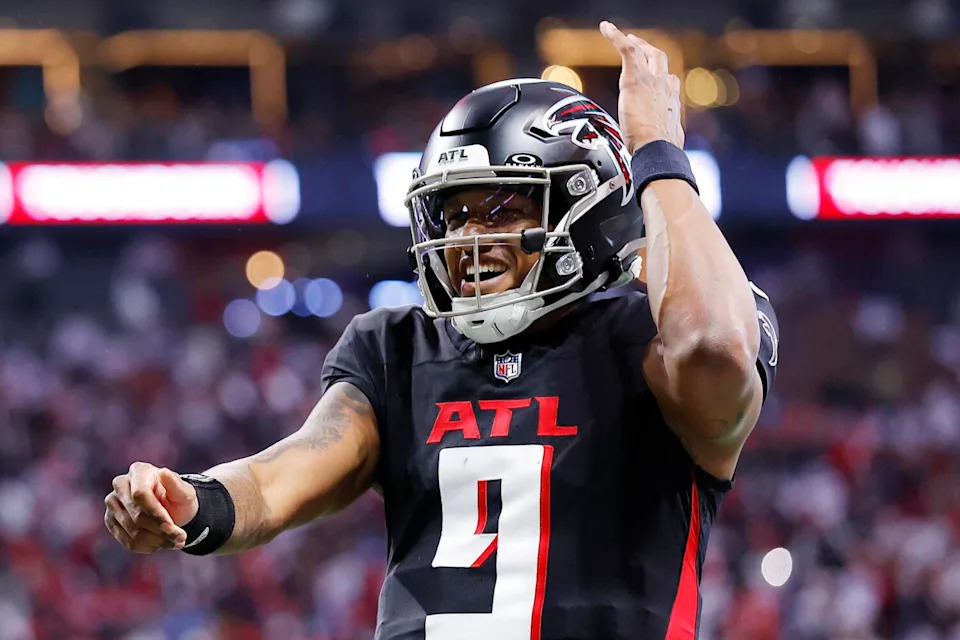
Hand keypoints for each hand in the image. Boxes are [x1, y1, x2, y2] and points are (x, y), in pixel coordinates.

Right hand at [104, 462, 197, 553]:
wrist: (171, 510)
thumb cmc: (178, 498)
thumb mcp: (184, 492)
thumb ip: (176, 484)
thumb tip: (164, 472)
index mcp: (139, 471)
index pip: (140, 495)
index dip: (156, 513)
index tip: (172, 526)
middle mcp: (121, 484)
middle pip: (136, 515)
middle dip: (160, 530)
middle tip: (181, 538)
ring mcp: (112, 503)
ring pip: (132, 530)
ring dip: (157, 541)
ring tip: (175, 542)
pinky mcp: (110, 521)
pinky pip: (126, 540)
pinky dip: (147, 546)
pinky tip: (161, 544)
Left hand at [600, 21, 683, 152]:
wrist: (657, 147)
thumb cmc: (657, 151)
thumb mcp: (660, 143)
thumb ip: (655, 139)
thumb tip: (647, 151)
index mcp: (670, 102)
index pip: (667, 82)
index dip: (660, 78)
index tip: (655, 78)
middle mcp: (664, 87)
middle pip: (660, 61)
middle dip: (650, 51)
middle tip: (639, 45)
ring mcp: (651, 80)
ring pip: (645, 53)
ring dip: (634, 43)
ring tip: (624, 37)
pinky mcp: (635, 78)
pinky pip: (627, 49)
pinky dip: (616, 36)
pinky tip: (606, 28)